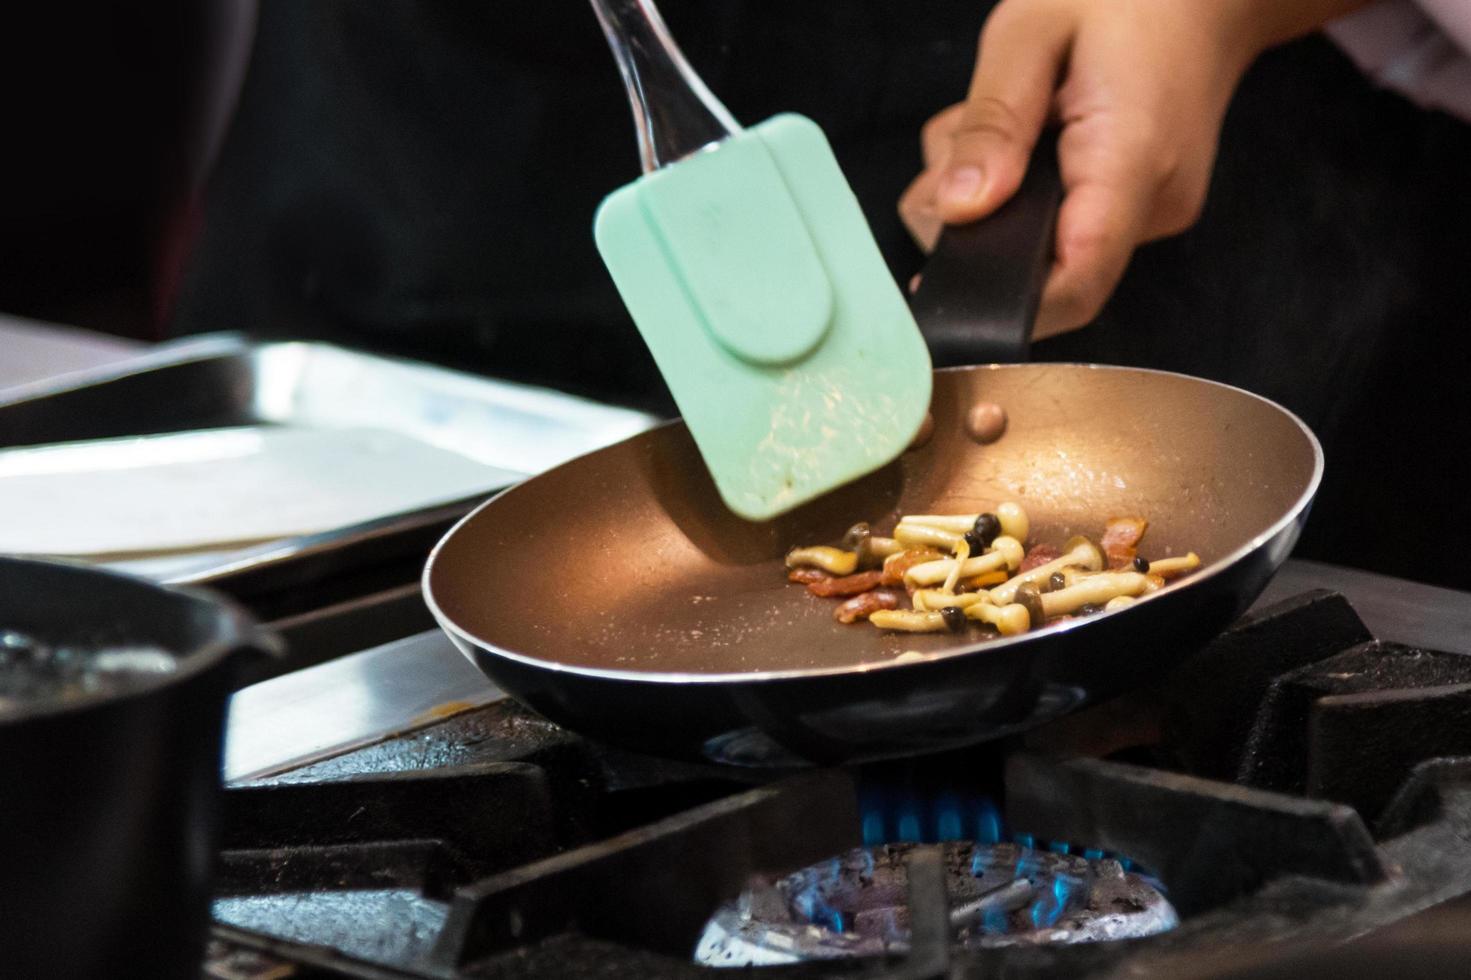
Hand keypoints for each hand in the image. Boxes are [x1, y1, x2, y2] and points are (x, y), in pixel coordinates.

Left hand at [900, 0, 1370, 337]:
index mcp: (1133, 162)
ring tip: (981, 126)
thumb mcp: (1031, 34)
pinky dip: (1016, 191)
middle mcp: (1152, 206)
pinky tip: (1012, 138)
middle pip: (1044, 272)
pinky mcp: (1139, 204)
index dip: (999, 305)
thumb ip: (991, 124)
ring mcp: (1150, 210)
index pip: (1072, 284)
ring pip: (1042, 247)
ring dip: (985, 202)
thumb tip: (957, 210)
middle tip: (945, 158)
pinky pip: (1060, 223)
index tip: (934, 287)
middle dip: (972, 231)